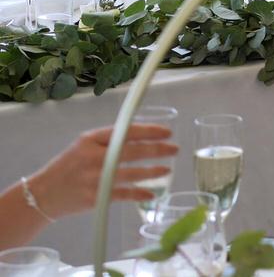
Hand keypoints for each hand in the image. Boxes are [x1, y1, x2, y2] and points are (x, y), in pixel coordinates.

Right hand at [27, 124, 176, 219]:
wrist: (44, 194)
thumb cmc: (68, 167)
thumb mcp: (84, 146)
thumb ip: (109, 140)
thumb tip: (142, 135)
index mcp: (91, 140)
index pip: (125, 132)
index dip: (149, 131)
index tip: (167, 132)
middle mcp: (93, 157)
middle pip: (132, 151)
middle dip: (158, 149)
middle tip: (175, 148)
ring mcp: (94, 178)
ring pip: (131, 173)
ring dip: (153, 171)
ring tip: (167, 169)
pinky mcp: (95, 197)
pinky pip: (123, 194)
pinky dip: (139, 194)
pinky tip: (152, 193)